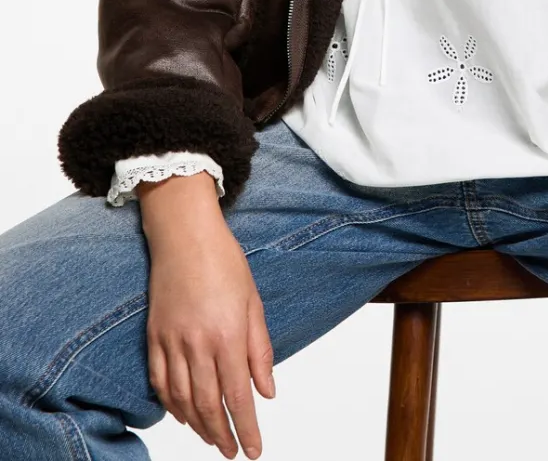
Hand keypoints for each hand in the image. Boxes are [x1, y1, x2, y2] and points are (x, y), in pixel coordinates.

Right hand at [142, 189, 274, 459]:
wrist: (184, 234)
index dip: (246, 428)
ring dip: (197, 425)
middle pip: (208, 404)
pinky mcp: (154, 336)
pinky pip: (160, 381)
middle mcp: (197, 343)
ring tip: (211, 438)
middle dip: (221, 435)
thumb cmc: (223, 261)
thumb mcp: (253, 302)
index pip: (238, 395)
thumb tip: (266, 391)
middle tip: (232, 451)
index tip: (253, 450)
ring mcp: (172, 341)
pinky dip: (170, 405)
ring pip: (182, 399)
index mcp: (227, 334)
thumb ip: (259, 350)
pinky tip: (182, 414)